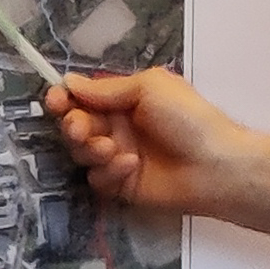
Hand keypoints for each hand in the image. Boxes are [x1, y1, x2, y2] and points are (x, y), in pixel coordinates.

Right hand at [47, 68, 242, 217]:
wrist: (214, 165)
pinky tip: (131, 166)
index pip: (82, 98)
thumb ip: (107, 88)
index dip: (64, 99)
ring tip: (112, 149)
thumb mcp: (149, 88)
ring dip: (91, 149)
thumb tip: (70, 83)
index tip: (56, 100)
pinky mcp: (120, 186)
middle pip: (75, 126)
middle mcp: (117, 127)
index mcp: (123, 100)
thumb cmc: (188, 118)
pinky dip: (110, 171)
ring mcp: (117, 157)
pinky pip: (97, 179)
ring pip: (81, 154)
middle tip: (82, 130)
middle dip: (74, 126)